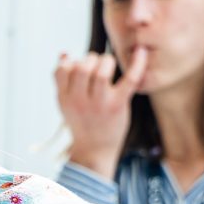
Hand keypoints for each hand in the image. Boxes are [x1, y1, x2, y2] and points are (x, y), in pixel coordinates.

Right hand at [52, 44, 149, 178]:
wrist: (94, 151)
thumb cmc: (82, 123)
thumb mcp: (66, 104)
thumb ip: (63, 80)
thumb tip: (64, 53)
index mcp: (64, 98)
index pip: (62, 68)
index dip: (72, 61)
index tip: (80, 67)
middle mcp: (79, 100)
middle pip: (82, 66)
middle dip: (91, 59)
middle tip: (98, 67)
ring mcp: (99, 103)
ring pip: (101, 70)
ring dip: (106, 62)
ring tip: (109, 67)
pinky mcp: (118, 105)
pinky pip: (129, 79)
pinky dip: (138, 63)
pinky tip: (141, 52)